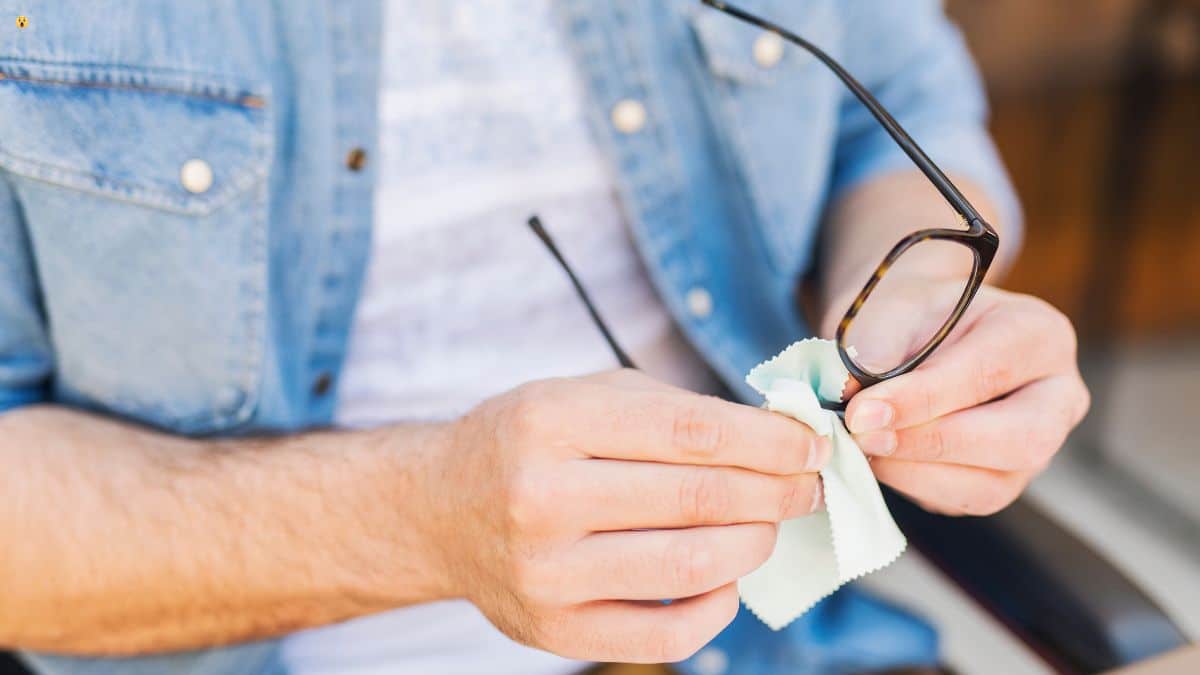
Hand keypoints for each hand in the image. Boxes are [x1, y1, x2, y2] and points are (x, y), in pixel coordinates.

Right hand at [423, 370, 828, 662]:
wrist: (441, 509)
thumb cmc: (527, 443)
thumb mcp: (583, 395)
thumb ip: (673, 410)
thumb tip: (775, 435)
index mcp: (551, 423)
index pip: (691, 433)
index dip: (769, 440)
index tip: (811, 442)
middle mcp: (542, 498)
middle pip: (698, 499)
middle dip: (776, 491)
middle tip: (807, 484)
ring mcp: (546, 573)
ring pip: (689, 567)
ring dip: (754, 544)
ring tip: (769, 525)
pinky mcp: (554, 630)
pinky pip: (665, 634)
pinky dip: (716, 607)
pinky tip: (727, 577)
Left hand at [821, 280, 1089, 515]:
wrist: (913, 334)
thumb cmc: (911, 317)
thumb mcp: (894, 310)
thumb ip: (880, 349)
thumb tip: (858, 401)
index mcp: (1039, 335)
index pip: (990, 373)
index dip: (923, 398)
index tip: (863, 411)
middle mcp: (1057, 397)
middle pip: (1020, 440)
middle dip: (932, 442)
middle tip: (864, 434)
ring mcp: (1038, 448)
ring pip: (992, 485)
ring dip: (915, 471)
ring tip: (862, 445)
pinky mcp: (1003, 481)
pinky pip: (963, 501)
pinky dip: (911, 484)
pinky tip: (876, 458)